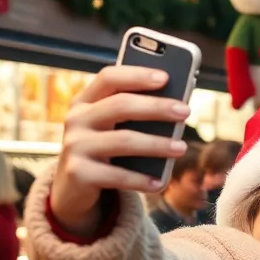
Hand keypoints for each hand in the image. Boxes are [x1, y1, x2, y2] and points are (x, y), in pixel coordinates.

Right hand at [51, 66, 190, 235]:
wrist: (73, 184)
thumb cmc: (106, 146)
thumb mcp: (114, 126)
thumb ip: (137, 113)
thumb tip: (177, 106)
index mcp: (86, 100)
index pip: (109, 78)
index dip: (137, 75)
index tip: (166, 77)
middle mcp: (77, 119)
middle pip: (120, 105)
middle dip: (156, 107)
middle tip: (185, 111)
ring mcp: (74, 146)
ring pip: (123, 140)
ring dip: (156, 144)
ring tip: (181, 147)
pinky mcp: (77, 173)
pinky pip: (116, 175)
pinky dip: (141, 179)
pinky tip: (160, 182)